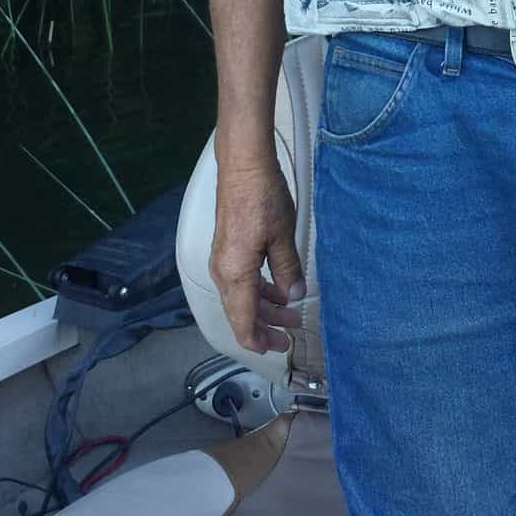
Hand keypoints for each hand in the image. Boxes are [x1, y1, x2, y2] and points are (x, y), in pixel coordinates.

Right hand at [209, 158, 305, 355]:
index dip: (259, 341)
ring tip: (290, 312)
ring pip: (241, 297)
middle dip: (266, 327)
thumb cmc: (261, 197)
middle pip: (241, 313)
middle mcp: (223, 271)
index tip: (277, 349)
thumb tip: (293, 295)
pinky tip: (277, 287)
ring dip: (265, 307)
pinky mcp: (227, 249)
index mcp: (235, 274)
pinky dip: (258, 290)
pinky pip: (240, 280)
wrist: (243, 167)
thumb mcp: (283, 237)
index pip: (242, 323)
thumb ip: (288, 270)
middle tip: (289, 336)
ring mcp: (222, 260)